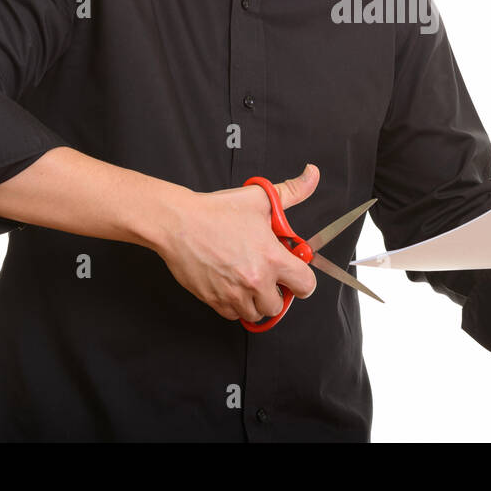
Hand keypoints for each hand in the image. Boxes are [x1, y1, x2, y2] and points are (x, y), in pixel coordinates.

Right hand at [156, 163, 319, 322]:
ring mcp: (234, 294)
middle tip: (267, 274)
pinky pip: (232, 314)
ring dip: (255, 301)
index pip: (306, 285)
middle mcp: (256, 281)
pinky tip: (232, 284)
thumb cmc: (216, 212)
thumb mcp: (260, 197)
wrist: (178, 224)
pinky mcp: (214, 301)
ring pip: (255, 313)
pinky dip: (235, 304)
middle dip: (276, 292)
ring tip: (248, 280)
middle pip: (279, 306)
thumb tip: (312, 175)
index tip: (294, 272)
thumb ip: (292, 190)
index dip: (302, 279)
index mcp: (272, 259)